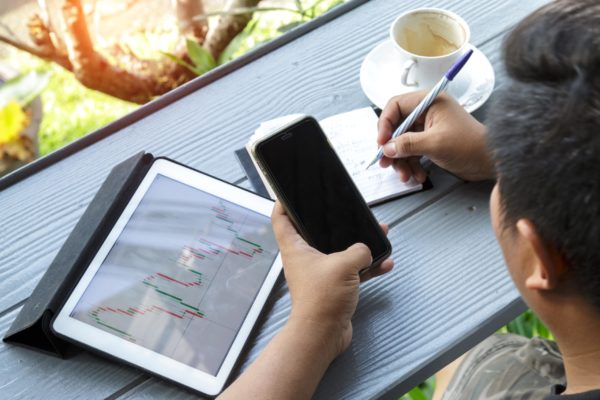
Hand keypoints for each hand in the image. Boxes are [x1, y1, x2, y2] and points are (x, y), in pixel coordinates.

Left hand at [271, 202, 393, 356]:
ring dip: (359, 244)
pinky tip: (386, 264)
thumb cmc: (323, 296)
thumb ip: (359, 250)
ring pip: (340, 251)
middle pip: (316, 232)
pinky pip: (352, 271)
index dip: (283, 203)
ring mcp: (320, 273)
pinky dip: (368, 267)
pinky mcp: (335, 287)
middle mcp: (305, 258)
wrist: (324, 334)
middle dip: (335, 221)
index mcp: (296, 248)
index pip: (281, 219)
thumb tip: (366, 251)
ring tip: (380, 233)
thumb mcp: (344, 264)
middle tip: (348, 210)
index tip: (290, 192)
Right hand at [377, 91, 494, 181]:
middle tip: (386, 162)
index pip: (396, 105)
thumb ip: (408, 144)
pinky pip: (412, 151)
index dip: (385, 123)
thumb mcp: (435, 144)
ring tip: (405, 175)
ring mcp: (429, 127)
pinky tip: (417, 175)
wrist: (491, 161)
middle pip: (397, 126)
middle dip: (391, 147)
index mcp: (429, 102)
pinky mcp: (431, 141)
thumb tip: (387, 148)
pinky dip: (411, 164)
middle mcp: (427, 112)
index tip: (381, 142)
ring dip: (401, 160)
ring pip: (403, 142)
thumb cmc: (470, 145)